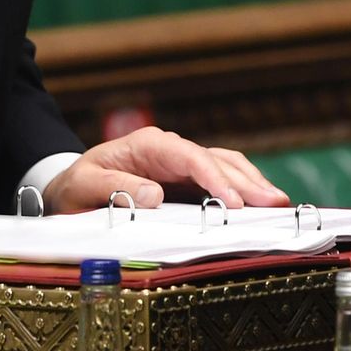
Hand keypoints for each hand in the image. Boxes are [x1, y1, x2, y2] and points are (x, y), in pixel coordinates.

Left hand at [43, 127, 288, 213]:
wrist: (72, 186)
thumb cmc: (78, 185)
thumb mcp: (85, 185)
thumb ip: (116, 188)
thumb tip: (154, 196)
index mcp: (148, 145)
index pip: (188, 156)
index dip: (214, 177)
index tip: (234, 201)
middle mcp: (170, 150)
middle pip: (215, 160)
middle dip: (246, 181)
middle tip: (275, 204)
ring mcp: (181, 164)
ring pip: (225, 166)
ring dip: (252, 183)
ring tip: (278, 204)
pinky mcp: (187, 181)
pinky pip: (221, 180)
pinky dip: (243, 190)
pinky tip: (261, 205)